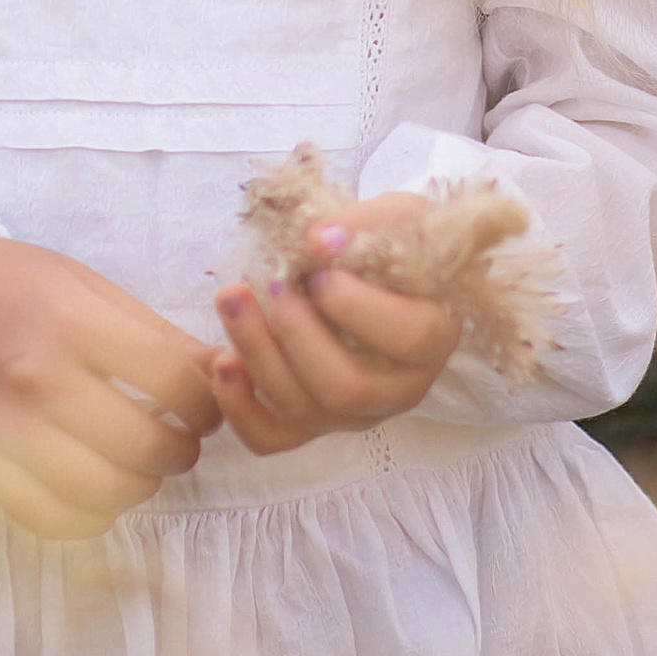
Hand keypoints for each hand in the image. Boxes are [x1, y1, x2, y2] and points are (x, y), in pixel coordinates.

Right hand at [0, 235, 220, 539]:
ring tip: (140, 465)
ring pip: (104, 492)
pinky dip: (88, 516)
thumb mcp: (88, 285)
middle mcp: (40, 378)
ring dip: (139, 486)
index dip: (206, 403)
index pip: (172, 381)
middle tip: (179, 440)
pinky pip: (53, 518)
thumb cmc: (16, 284)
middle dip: (179, 452)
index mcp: (72, 320)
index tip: (205, 407)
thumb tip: (219, 377)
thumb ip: (155, 334)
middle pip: (142, 446)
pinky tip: (97, 490)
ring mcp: (8, 429)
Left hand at [205, 191, 463, 455]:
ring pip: (304, 411)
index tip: (318, 270)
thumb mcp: (399, 217)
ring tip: (232, 300)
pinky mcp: (315, 422)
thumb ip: (363, 225)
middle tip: (272, 284)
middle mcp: (399, 389)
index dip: (356, 306)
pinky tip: (222, 360)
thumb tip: (316, 240)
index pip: (406, 337)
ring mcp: (356, 414)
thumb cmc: (399, 244)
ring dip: (258, 356)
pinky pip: (273, 438)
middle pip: (345, 387)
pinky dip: (240, 408)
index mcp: (434, 338)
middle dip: (296, 334)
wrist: (387, 271)